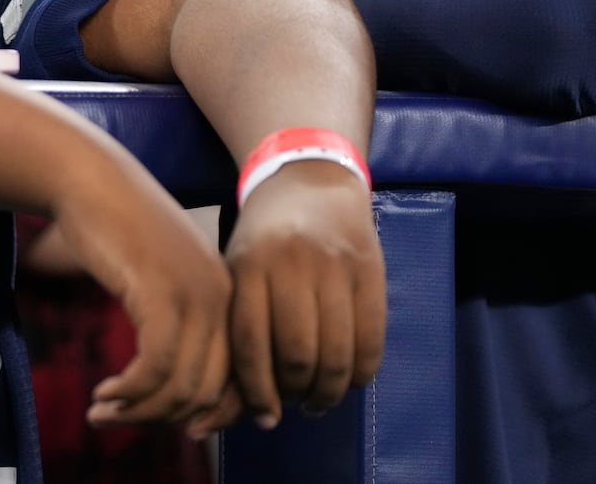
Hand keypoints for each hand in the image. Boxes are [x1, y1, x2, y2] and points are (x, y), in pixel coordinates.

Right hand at [52, 176, 234, 428]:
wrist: (88, 177)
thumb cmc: (113, 223)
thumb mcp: (155, 275)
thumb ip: (169, 317)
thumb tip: (164, 378)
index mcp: (225, 294)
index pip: (229, 378)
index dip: (195, 412)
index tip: (157, 424)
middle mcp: (220, 298)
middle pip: (207, 390)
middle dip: (161, 418)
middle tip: (116, 421)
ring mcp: (194, 296)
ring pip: (181, 386)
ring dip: (139, 411)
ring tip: (101, 413)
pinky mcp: (161, 295)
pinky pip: (155, 368)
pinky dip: (129, 392)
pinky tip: (103, 393)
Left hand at [191, 161, 385, 433]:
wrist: (307, 180)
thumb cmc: (261, 238)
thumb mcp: (235, 270)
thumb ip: (235, 328)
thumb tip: (222, 408)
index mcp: (248, 265)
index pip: (250, 343)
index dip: (257, 391)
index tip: (264, 416)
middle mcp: (291, 264)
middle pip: (298, 355)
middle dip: (297, 393)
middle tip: (295, 404)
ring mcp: (335, 265)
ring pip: (338, 353)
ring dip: (330, 391)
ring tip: (320, 398)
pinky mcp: (370, 270)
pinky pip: (372, 340)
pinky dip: (361, 373)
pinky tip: (349, 380)